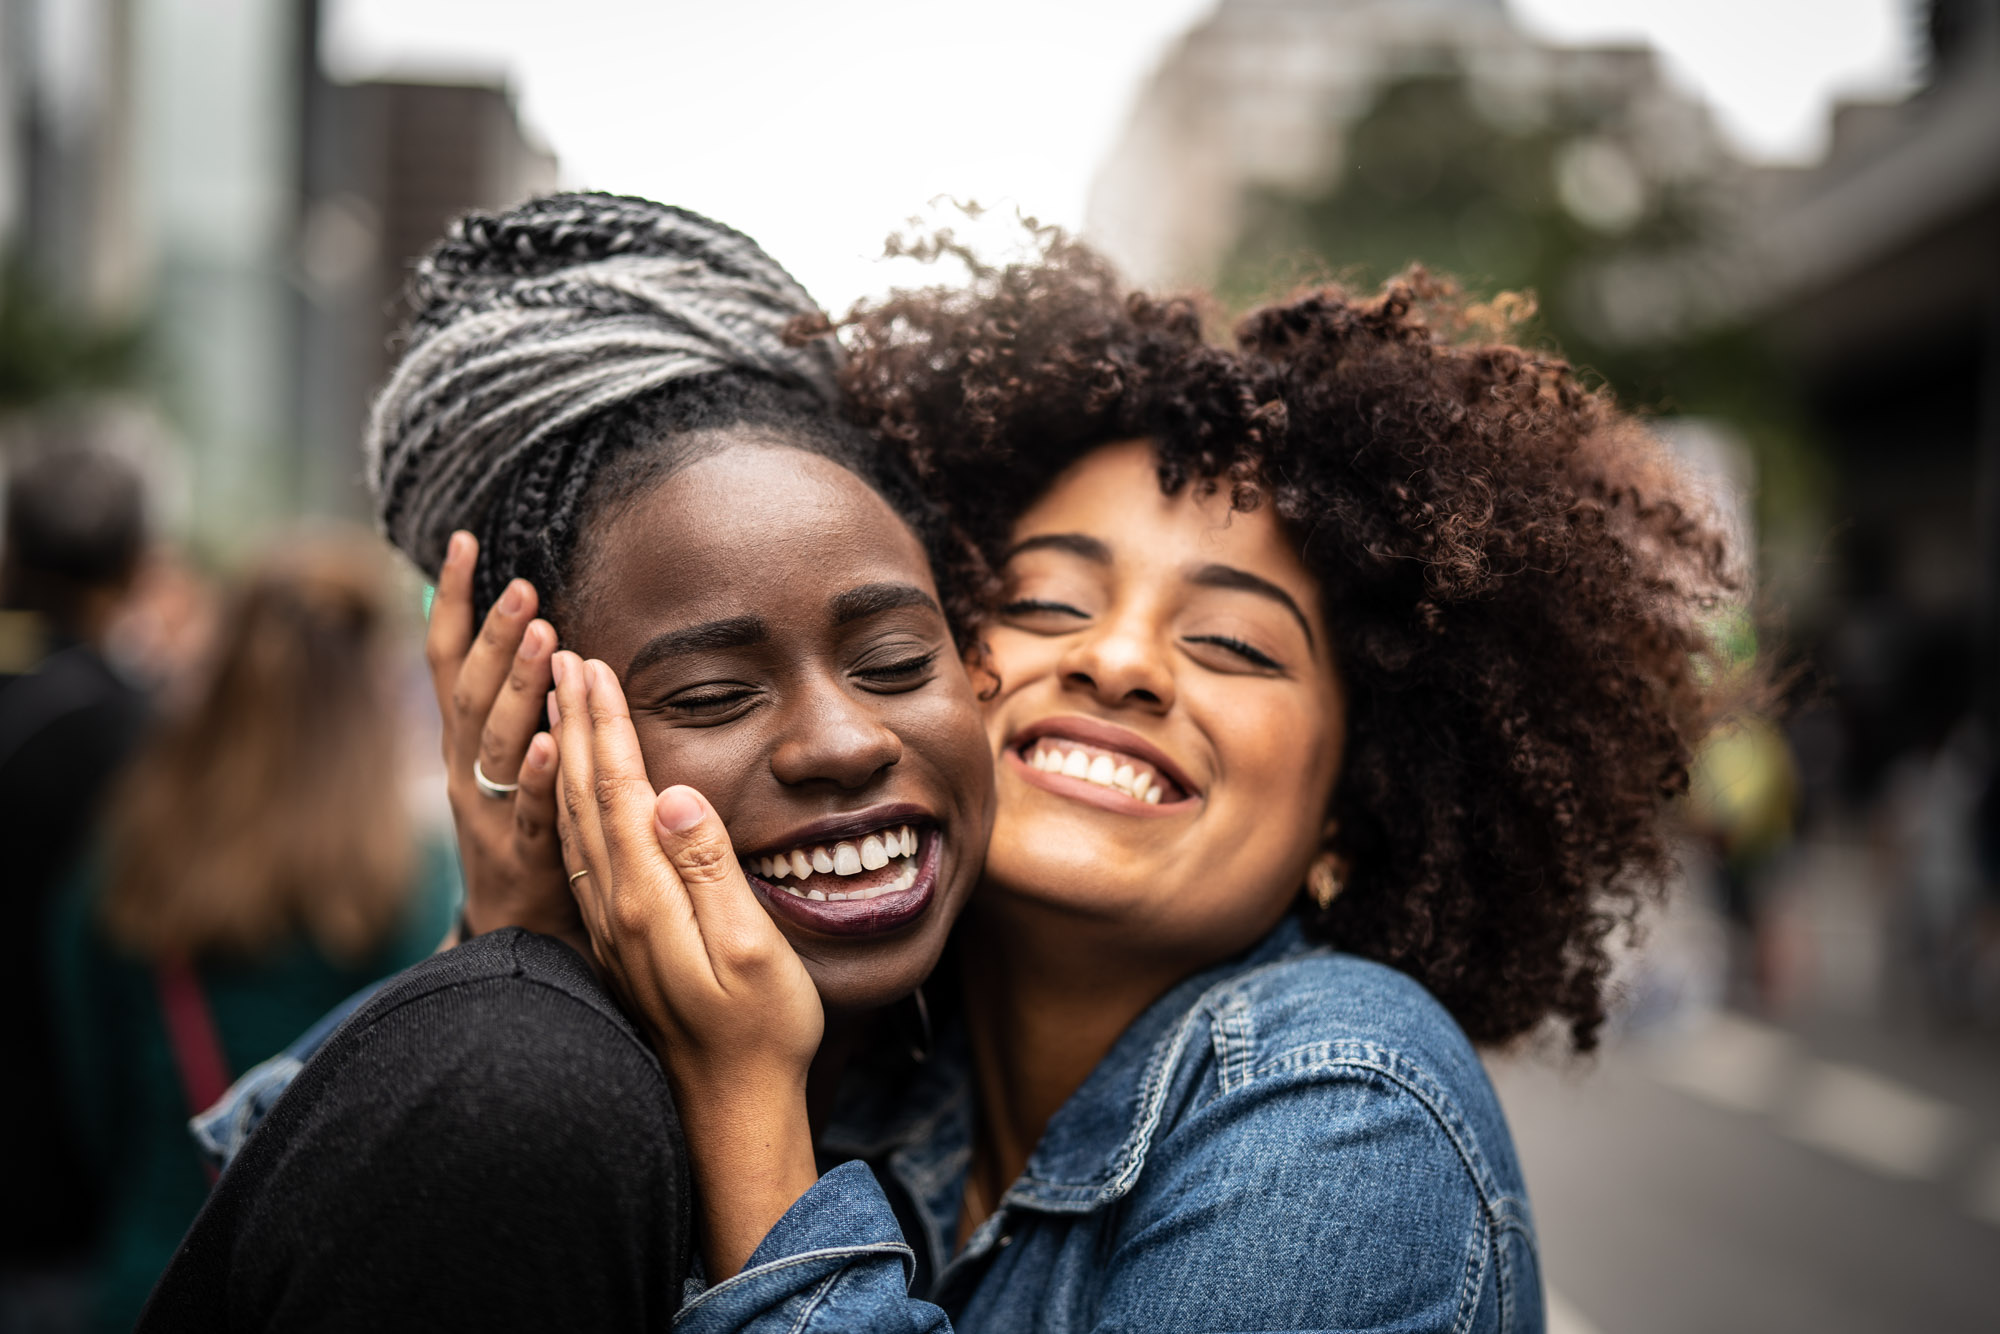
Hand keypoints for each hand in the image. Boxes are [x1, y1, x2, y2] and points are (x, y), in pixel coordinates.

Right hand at [426, 532, 578, 943]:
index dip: (451, 601)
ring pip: (499, 743)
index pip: (447, 660)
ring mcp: (488, 813)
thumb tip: (515, 626)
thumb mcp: (501, 762)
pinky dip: (539, 774)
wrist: (514, 935)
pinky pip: (530, 810)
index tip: (464, 541)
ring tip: (543, 636)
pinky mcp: (523, 855)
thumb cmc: (518, 832)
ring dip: (519, 687)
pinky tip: (557, 741)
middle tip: (523, 586)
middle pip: (472, 693)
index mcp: (462, 743)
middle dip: (493, 636)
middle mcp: (465, 770)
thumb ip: (505, 703)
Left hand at [550, 651, 822, 1277]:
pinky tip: (572, 791)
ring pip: (574, 822)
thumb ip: (710, 869)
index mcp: (648, 897)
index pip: (619, 789)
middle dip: (574, 721)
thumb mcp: (752, 948)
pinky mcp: (617, 942)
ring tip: (557, 704)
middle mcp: (616, 906)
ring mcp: (611, 926)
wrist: (729, 1110)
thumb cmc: (760, 1031)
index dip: (605, 723)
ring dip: (565, 756)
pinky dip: (570, 804)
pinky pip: (581, 854)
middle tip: (562, 656)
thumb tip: (673, 794)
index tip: (593, 663)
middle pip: (585, 795)